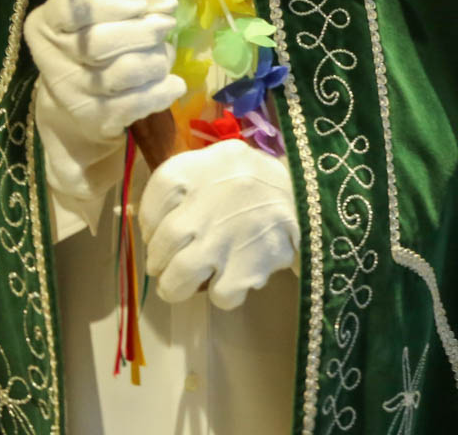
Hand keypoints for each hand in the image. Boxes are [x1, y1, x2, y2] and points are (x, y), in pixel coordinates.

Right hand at [26, 0, 183, 169]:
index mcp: (47, 23)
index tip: (138, 4)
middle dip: (143, 30)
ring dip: (157, 59)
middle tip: (166, 24)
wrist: (78, 107)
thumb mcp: (106, 15)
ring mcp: (72, 94)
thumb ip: (134, 0)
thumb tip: (165, 5)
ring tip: (164, 55)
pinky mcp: (96, 120)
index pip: (70, 10)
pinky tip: (173, 83)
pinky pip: (137, 102)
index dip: (108, 4)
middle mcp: (52, 59)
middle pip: (100, 42)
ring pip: (125, 71)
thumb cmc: (95, 46)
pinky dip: (163, 90)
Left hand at [140, 139, 299, 308]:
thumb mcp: (222, 160)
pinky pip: (218, 296)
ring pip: (176, 280)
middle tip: (170, 263)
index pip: (150, 205)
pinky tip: (234, 275)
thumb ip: (185, 182)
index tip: (161, 231)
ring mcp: (223, 240)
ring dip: (176, 285)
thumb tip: (144, 220)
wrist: (313, 196)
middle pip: (159, 247)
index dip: (151, 224)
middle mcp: (204, 203)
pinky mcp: (246, 269)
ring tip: (186, 281)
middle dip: (160, 262)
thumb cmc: (257, 182)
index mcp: (195, 169)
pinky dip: (223, 292)